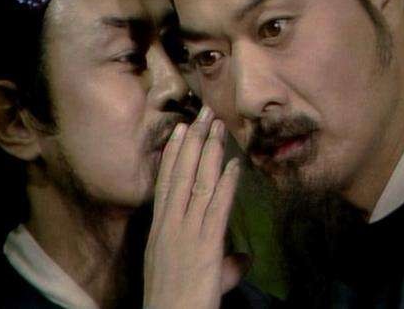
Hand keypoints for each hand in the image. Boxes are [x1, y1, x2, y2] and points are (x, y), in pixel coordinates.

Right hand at [143, 106, 244, 308]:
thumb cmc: (175, 302)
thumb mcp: (192, 275)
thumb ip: (220, 262)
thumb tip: (243, 258)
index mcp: (160, 230)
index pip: (166, 183)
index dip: (173, 155)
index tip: (180, 130)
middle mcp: (170, 225)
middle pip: (181, 175)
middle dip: (193, 142)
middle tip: (202, 113)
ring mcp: (187, 233)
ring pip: (198, 184)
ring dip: (209, 153)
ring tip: (217, 127)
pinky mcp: (206, 245)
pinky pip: (217, 208)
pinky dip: (227, 184)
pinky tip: (235, 166)